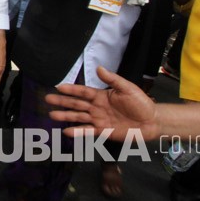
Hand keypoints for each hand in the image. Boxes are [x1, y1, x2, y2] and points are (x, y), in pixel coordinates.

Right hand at [45, 66, 159, 140]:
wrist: (151, 122)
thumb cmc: (141, 103)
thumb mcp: (128, 88)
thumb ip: (113, 80)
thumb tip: (98, 68)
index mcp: (102, 95)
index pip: (83, 92)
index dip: (71, 89)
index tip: (58, 87)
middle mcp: (97, 107)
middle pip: (77, 104)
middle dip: (62, 102)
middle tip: (48, 99)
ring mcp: (99, 120)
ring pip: (78, 117)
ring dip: (65, 116)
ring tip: (52, 115)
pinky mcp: (103, 132)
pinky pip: (87, 131)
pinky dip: (77, 131)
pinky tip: (66, 131)